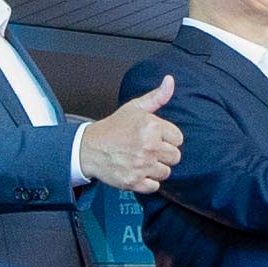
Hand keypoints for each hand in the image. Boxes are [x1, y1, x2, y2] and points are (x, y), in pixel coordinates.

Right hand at [76, 73, 180, 194]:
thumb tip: (170, 80)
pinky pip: (154, 186)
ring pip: (166, 172)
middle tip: (148, 150)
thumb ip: (157, 96)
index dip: (167, 139)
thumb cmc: (114, 127)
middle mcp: (149, 146)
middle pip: (175, 157)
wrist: (89, 147)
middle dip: (164, 154)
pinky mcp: (134, 181)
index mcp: (152, 127)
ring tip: (142, 160)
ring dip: (156, 168)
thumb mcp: (135, 107)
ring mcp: (142, 165)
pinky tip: (138, 172)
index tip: (155, 138)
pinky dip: (148, 181)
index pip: (178, 139)